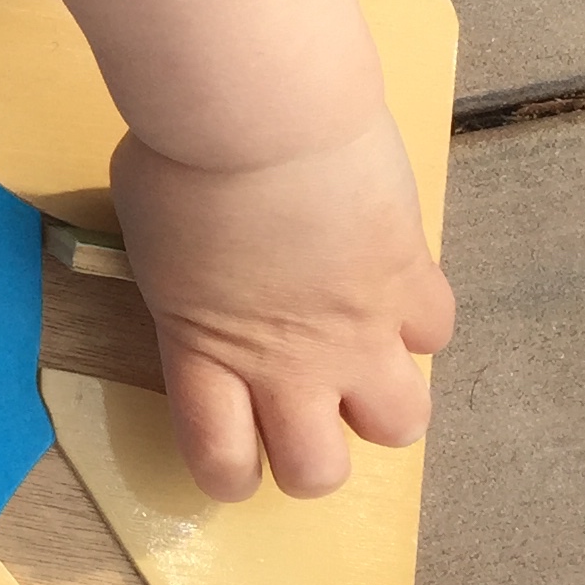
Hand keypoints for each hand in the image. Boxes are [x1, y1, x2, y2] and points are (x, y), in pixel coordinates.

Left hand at [110, 114, 451, 502]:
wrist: (260, 111)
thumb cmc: (175, 157)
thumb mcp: (150, 235)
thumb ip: (184, 280)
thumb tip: (203, 270)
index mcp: (204, 353)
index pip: (222, 461)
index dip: (230, 472)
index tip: (233, 450)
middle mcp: (285, 363)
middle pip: (318, 472)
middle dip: (314, 456)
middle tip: (303, 406)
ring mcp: (357, 329)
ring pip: (400, 426)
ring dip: (381, 404)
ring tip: (360, 359)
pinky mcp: (410, 281)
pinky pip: (435, 336)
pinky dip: (416, 319)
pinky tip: (389, 282)